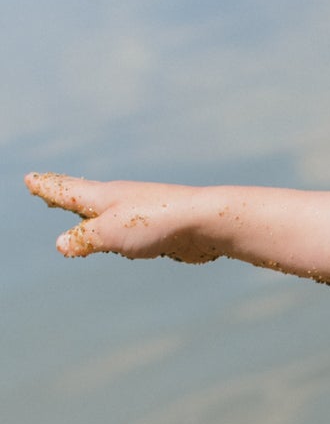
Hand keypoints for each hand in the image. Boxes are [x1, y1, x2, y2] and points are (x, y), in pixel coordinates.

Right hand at [25, 172, 222, 260]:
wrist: (206, 223)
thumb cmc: (157, 223)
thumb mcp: (111, 233)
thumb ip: (84, 239)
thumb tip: (62, 244)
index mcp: (103, 196)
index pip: (66, 191)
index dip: (47, 187)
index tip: (29, 179)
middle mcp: (119, 200)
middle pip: (83, 196)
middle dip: (62, 192)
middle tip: (44, 186)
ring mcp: (139, 212)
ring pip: (106, 212)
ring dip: (88, 213)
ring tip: (79, 213)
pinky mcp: (157, 229)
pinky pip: (128, 229)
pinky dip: (115, 230)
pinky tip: (123, 240)